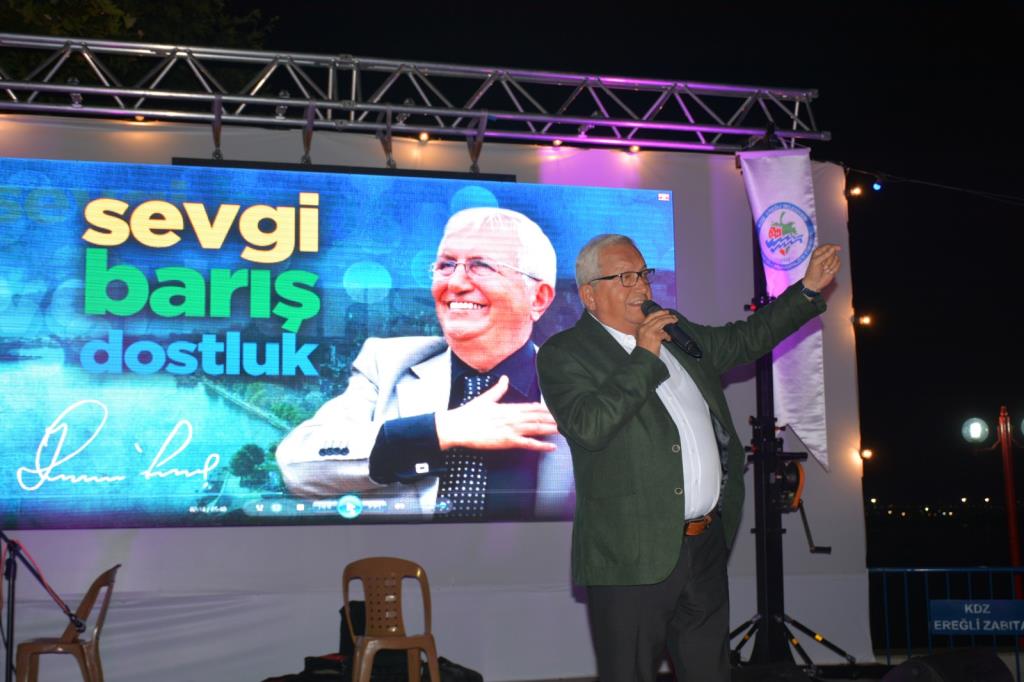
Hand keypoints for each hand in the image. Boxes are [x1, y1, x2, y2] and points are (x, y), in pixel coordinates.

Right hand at [435, 375, 558, 451]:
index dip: (546, 408)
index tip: (557, 408)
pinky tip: (551, 446)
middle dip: (553, 418)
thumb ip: (498, 389)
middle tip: (568, 419)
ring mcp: (511, 429)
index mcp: (508, 407)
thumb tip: (505, 378)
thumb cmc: (469, 413)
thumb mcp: (486, 398)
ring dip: (551, 429)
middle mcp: (512, 417)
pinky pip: (528, 444)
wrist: (458, 426)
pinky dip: (541, 445)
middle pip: (538, 417)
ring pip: (536, 428)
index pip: (532, 406)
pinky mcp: (507, 441)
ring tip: (565, 429)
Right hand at [636, 308, 675, 355]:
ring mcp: (650, 331)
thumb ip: (649, 330)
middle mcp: (644, 327)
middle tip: (673, 316)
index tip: (666, 312)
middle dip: (667, 316)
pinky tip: (669, 339)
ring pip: (662, 322)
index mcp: (640, 327)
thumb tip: (660, 328)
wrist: (642, 358)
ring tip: (675, 321)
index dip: (659, 313)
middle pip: (657, 318)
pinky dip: (668, 336)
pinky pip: (665, 333)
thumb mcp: (642, 337)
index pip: (650, 316)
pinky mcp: (655, 336)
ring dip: (669, 320)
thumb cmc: (644, 349)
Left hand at [802, 243, 841, 292]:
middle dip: (829, 260)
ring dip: (831, 265)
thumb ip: (825, 255)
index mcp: (818, 252)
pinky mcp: (834, 266)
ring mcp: (830, 261)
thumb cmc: (813, 272)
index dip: (834, 246)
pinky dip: (834, 269)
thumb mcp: (816, 262)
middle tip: (823, 266)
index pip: (828, 246)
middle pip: (833, 253)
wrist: (815, 283)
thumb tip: (833, 248)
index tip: (839, 248)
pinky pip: (838, 264)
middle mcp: (825, 255)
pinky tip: (829, 272)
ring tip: (825, 270)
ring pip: (837, 258)